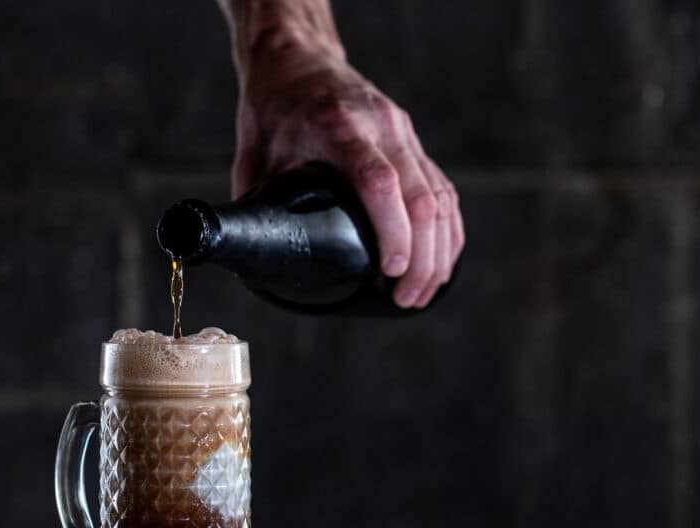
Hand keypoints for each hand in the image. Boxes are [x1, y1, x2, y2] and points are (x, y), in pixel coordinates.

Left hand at [231, 40, 464, 307]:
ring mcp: (403, 131)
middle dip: (422, 257)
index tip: (392, 271)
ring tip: (421, 292)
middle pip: (421, 197)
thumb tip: (251, 262)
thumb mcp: (254, 156)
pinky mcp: (413, 141)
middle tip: (406, 299)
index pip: (378, 182)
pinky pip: (442, 188)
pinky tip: (441, 260)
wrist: (297, 56)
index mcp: (338, 127)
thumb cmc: (273, 109)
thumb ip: (256, 207)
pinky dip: (447, 229)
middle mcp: (381, 126)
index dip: (392, 231)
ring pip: (440, 196)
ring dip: (438, 250)